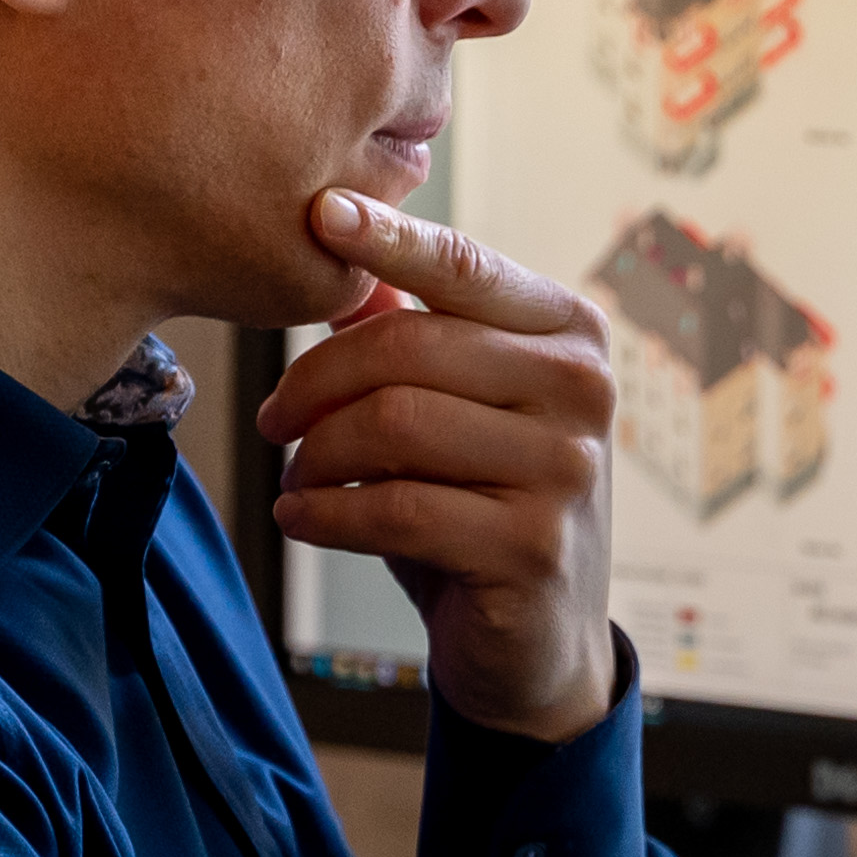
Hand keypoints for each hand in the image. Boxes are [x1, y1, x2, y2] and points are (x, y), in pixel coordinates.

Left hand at [256, 190, 617, 739]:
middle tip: (273, 419)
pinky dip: (325, 513)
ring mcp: (567, 471)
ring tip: (296, 478)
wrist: (538, 642)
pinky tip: (302, 517)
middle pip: (408, 349)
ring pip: (393, 427)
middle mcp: (584, 391)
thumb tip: (339, 240)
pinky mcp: (533, 547)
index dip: (389, 238)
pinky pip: (395, 508)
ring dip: (314, 456)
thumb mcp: (455, 409)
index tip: (320, 213)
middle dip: (315, 384)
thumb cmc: (484, 506)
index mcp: (572, 335)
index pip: (465, 267)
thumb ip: (411, 331)